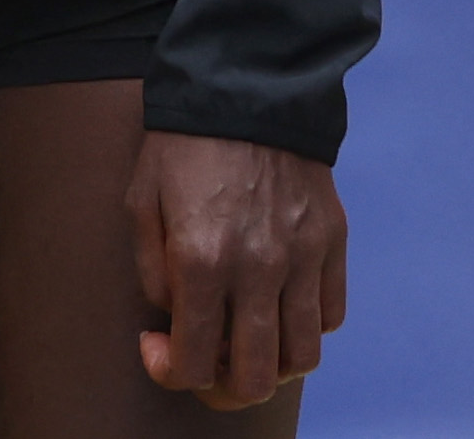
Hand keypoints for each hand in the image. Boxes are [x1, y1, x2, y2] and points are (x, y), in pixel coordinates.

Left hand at [128, 129, 344, 411]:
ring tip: (246, 339)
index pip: (192, 362)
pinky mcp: (332, 242)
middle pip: (255, 377)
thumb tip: (174, 318)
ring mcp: (303, 258)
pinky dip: (306, 327)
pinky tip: (279, 306)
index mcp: (201, 260)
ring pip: (301, 356)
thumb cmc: (183, 144)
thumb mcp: (141, 200)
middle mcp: (258, 268)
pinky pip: (330, 315)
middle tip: (206, 362)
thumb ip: (152, 269)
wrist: (247, 85)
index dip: (170, 372)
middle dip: (223, 386)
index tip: (158, 349)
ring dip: (270, 364)